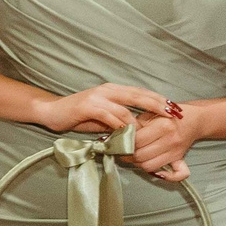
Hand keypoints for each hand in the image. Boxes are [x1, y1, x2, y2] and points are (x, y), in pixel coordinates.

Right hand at [29, 81, 175, 138]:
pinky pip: (111, 116)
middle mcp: (107, 90)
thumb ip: (118, 119)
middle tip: (174, 115)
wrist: (50, 112)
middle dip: (159, 105)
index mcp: (112, 89)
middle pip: (139, 95)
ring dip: (139, 123)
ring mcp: (98, 97)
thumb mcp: (101, 117)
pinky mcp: (89, 106)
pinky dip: (121, 126)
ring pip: (127, 108)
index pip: (141, 92)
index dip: (159, 99)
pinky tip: (128, 135)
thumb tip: (136, 129)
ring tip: (150, 134)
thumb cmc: (76, 116)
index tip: (175, 108)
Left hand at [123, 100, 213, 182]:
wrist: (193, 119)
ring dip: (138, 164)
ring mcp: (176, 151)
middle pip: (141, 156)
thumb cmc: (166, 116)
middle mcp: (171, 140)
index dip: (123, 143)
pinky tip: (157, 173)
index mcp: (162, 126)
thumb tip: (116, 135)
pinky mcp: (180, 159)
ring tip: (131, 157)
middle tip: (120, 151)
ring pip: (150, 166)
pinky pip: (178, 174)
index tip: (117, 142)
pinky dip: (167, 177)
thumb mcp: (149, 114)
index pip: (136, 141)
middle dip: (127, 155)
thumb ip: (134, 124)